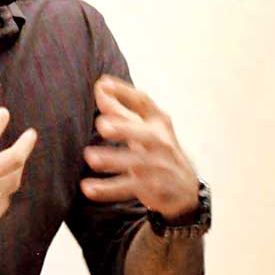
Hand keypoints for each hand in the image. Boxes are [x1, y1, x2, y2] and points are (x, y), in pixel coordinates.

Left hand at [81, 75, 198, 219]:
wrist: (185, 190)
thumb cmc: (157, 150)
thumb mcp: (143, 128)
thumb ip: (120, 110)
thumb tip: (100, 87)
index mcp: (158, 122)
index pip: (143, 102)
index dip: (124, 92)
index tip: (103, 84)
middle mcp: (162, 142)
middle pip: (145, 133)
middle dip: (124, 128)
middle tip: (102, 125)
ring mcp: (160, 166)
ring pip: (137, 163)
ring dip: (113, 160)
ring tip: (90, 158)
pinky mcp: (154, 188)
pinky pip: (129, 188)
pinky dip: (108, 189)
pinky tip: (89, 188)